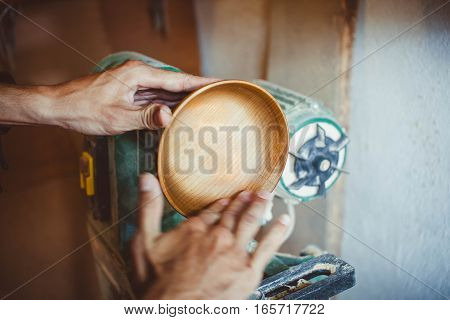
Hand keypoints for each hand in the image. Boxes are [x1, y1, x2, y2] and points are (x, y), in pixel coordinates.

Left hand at [0, 61, 216, 134]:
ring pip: (165, 90)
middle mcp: (138, 74)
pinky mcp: (129, 92)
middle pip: (174, 83)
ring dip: (182, 98)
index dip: (201, 82)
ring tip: (204, 103)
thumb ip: (146, 116)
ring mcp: (134, 82)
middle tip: (218, 95)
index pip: (178, 79)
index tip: (219, 82)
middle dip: (196, 89)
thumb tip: (169, 117)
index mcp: (138, 74)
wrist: (59, 107)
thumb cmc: (84, 109)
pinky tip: (178, 111)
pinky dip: (167, 104)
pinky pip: (154, 97)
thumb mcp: (118, 117)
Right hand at [132, 173, 289, 299]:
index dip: (221, 204)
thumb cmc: (157, 282)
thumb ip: (148, 209)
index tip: (229, 197)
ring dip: (260, 207)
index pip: (212, 211)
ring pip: (251, 223)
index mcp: (195, 228)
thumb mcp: (144, 241)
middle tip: (253, 191)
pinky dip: (278, 231)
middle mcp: (218, 236)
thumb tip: (147, 179)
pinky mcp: (248, 270)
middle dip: (244, 202)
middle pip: (233, 215)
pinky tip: (285, 221)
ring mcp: (235, 252)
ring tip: (266, 195)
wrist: (175, 311)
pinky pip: (267, 245)